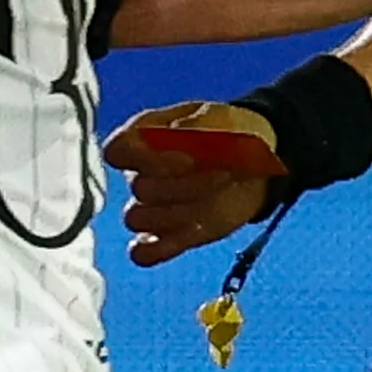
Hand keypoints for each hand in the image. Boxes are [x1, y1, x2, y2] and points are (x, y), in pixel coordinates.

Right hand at [101, 101, 280, 266]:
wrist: (254, 166)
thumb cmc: (229, 135)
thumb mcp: (219, 119)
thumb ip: (197, 124)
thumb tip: (180, 133)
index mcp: (143, 137)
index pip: (118, 151)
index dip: (148, 157)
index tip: (189, 159)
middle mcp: (140, 173)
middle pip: (138, 188)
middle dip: (183, 185)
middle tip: (223, 174)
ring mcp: (153, 207)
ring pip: (136, 219)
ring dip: (176, 214)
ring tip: (212, 201)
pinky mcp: (168, 236)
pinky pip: (144, 253)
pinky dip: (159, 250)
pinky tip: (187, 234)